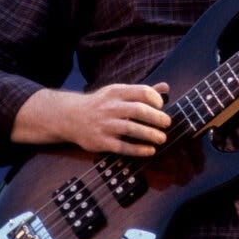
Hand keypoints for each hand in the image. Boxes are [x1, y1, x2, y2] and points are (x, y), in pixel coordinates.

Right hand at [11, 81, 170, 157]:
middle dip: (157, 118)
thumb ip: (142, 91)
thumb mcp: (118, 92)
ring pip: (131, 129)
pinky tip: (150, 150)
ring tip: (162, 138)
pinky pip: (122, 147)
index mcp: (117, 92)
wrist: (71, 117)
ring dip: (150, 135)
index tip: (161, 106)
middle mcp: (111, 107)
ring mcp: (105, 125)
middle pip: (139, 111)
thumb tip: (166, 88)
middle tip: (167, 123)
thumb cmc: (101, 103)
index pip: (142, 92)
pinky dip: (138, 149)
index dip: (156, 99)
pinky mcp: (101, 141)